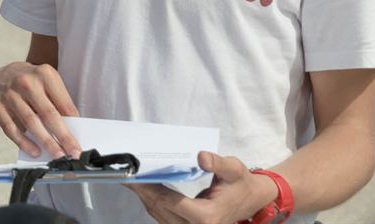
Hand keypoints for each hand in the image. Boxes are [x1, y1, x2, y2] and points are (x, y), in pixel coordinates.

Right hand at [0, 61, 80, 157]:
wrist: (2, 75)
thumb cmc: (30, 82)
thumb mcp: (48, 82)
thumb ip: (59, 102)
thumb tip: (71, 130)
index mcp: (44, 74)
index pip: (63, 104)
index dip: (74, 125)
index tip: (79, 140)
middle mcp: (26, 82)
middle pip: (48, 114)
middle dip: (63, 137)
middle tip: (73, 152)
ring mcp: (10, 94)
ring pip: (31, 123)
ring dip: (46, 142)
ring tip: (57, 155)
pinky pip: (12, 129)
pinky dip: (24, 142)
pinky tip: (35, 151)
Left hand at [128, 152, 277, 223]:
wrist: (251, 199)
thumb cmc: (241, 184)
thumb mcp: (234, 169)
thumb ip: (218, 163)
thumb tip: (201, 156)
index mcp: (208, 218)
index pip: (171, 202)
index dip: (150, 188)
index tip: (135, 175)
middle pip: (160, 209)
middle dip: (141, 190)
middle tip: (123, 173)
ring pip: (158, 214)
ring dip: (144, 196)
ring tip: (130, 177)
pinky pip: (162, 215)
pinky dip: (152, 201)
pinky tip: (143, 186)